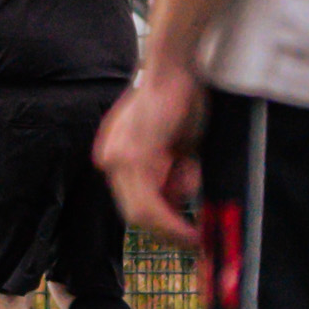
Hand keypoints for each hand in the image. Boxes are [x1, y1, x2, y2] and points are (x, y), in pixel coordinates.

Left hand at [95, 63, 205, 245]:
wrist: (179, 66)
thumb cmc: (183, 100)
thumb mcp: (179, 147)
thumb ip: (173, 175)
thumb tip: (178, 203)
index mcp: (118, 154)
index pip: (134, 200)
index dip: (162, 224)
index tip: (186, 237)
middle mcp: (110, 158)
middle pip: (134, 212)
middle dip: (168, 231)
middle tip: (195, 242)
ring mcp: (117, 158)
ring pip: (140, 212)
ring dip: (173, 224)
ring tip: (199, 218)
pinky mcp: (131, 157)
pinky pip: (147, 203)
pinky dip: (169, 220)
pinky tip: (188, 229)